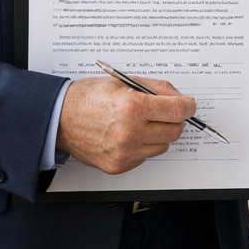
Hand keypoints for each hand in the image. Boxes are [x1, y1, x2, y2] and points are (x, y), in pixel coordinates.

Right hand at [56, 76, 193, 174]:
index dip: (188, 106)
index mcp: (132, 107)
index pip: (178, 110)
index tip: (189, 105)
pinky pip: (146, 157)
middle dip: (173, 120)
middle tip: (162, 112)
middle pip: (175, 131)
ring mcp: (124, 152)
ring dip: (158, 134)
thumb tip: (180, 98)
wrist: (59, 119)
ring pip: (162, 145)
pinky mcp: (119, 166)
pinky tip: (128, 135)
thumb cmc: (89, 98)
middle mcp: (129, 133)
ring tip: (140, 123)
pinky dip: (143, 146)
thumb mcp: (125, 82)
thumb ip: (157, 89)